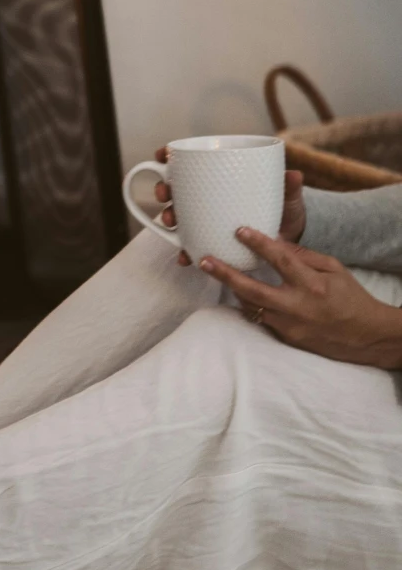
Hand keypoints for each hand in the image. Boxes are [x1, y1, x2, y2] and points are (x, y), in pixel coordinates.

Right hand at [153, 150, 305, 265]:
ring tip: (172, 222)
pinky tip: (185, 256)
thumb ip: (290, 189)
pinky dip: (185, 251)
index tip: (164, 155)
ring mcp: (206, 220)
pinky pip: (191, 245)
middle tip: (165, 193)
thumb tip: (295, 175)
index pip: (190, 162)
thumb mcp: (289, 200)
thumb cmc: (286, 214)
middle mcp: (208, 198)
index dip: (170, 156)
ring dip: (168, 217)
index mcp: (222, 178)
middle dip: (163, 188)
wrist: (289, 244)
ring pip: (177, 215)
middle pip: (176, 187)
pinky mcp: (209, 242)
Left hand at [201, 230, 401, 365]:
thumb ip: (303, 256)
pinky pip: (260, 319)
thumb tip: (276, 241)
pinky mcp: (285, 339)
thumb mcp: (333, 269)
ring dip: (233, 289)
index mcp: (312, 285)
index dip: (258, 244)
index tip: (239, 230)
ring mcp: (288, 326)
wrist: (365, 336)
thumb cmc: (350, 297)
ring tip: (216, 271)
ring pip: (250, 306)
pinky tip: (240, 292)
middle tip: (204, 260)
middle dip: (224, 274)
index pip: (281, 260)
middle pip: (252, 289)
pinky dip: (250, 304)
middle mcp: (297, 307)